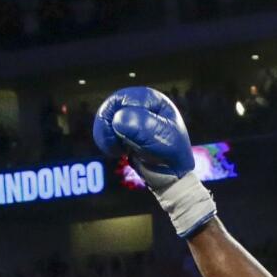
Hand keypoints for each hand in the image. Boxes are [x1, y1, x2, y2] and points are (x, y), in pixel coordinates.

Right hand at [93, 88, 210, 236]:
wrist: (171, 177)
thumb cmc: (171, 157)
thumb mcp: (162, 140)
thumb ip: (142, 126)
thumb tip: (119, 119)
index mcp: (154, 101)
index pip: (123, 99)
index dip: (116, 116)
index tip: (118, 134)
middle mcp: (141, 106)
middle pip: (111, 107)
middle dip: (108, 127)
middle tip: (115, 146)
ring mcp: (132, 119)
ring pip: (105, 119)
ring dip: (106, 135)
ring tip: (117, 150)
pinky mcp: (124, 132)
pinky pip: (106, 131)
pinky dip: (107, 141)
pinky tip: (117, 152)